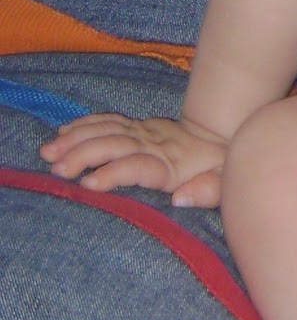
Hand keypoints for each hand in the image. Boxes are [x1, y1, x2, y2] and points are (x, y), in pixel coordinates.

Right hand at [41, 113, 228, 207]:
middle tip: (57, 170)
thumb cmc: (221, 167)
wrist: (223, 136)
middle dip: (83, 156)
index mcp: (171, 162)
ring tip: (47, 153)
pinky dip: (83, 125)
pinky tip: (62, 134)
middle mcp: (152, 143)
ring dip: (75, 140)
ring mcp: (142, 132)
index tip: (89, 185)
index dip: (114, 173)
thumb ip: (208, 191)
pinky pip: (107, 120)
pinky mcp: (137, 126)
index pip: (138, 165)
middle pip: (113, 145)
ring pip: (105, 130)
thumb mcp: (226, 182)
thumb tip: (180, 199)